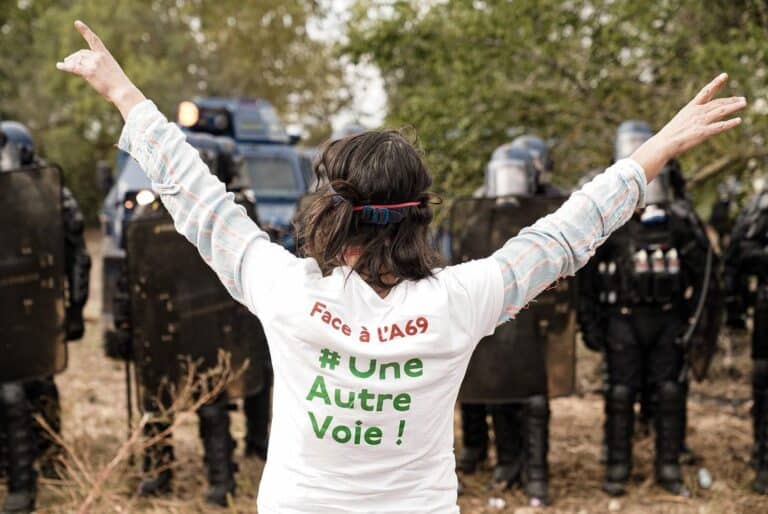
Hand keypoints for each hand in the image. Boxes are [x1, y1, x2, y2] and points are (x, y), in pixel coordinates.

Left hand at [56, 20, 145, 118]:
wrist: (123, 92)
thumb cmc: (120, 86)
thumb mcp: (112, 72)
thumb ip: (100, 67)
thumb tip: (86, 70)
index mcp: (105, 55)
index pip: (94, 40)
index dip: (84, 30)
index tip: (76, 23)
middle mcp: (98, 57)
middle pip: (81, 53)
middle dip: (74, 57)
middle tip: (67, 61)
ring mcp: (93, 64)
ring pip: (76, 61)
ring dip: (69, 62)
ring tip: (64, 64)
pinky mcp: (88, 72)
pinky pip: (73, 68)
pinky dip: (65, 67)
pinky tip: (59, 66)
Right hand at [631, 73, 745, 180]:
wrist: (663, 144)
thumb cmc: (670, 134)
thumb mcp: (681, 120)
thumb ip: (693, 117)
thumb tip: (700, 117)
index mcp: (690, 107)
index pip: (706, 92)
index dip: (716, 83)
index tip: (725, 75)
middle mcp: (697, 112)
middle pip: (718, 102)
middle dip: (731, 99)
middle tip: (742, 99)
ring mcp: (700, 121)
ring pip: (721, 111)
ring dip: (734, 106)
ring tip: (744, 103)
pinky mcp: (703, 132)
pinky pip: (720, 126)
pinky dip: (730, 123)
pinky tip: (738, 120)